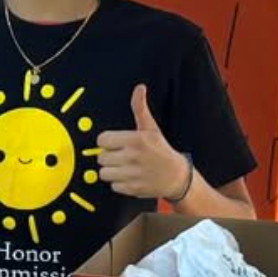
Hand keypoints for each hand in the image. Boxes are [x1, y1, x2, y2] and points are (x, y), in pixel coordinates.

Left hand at [94, 85, 190, 199]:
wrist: (177, 176)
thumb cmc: (161, 150)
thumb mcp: (151, 128)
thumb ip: (140, 108)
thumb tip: (139, 88)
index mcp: (135, 140)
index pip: (102, 140)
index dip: (107, 142)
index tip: (116, 144)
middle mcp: (133, 157)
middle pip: (101, 157)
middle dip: (109, 157)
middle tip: (123, 156)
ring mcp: (132, 174)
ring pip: (104, 173)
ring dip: (112, 171)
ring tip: (125, 167)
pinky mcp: (132, 189)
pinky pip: (113, 186)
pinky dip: (119, 183)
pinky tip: (130, 177)